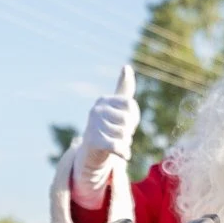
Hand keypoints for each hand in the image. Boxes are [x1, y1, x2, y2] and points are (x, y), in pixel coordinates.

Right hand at [72, 65, 137, 206]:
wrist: (89, 153)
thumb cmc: (107, 128)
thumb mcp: (116, 108)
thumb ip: (123, 89)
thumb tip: (126, 67)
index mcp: (104, 100)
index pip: (131, 106)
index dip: (134, 119)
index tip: (127, 124)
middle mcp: (97, 110)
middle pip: (128, 120)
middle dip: (129, 132)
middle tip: (121, 136)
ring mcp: (93, 124)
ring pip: (124, 135)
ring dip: (126, 143)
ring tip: (117, 144)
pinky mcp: (93, 141)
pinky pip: (117, 146)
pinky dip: (124, 152)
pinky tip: (125, 155)